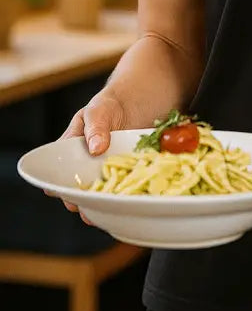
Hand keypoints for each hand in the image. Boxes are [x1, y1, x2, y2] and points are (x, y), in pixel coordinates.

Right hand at [43, 90, 128, 224]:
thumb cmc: (107, 107)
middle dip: (84, 202)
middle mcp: (85, 167)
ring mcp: (105, 173)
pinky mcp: (124, 175)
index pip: (58, 176)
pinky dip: (125, 194)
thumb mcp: (98, 112)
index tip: (70, 197)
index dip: (61, 189)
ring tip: (109, 207)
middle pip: (79, 191)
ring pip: (101, 194)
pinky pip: (123, 188)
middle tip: (91, 207)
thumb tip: (96, 149)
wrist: (134, 103)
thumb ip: (95, 129)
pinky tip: (130, 198)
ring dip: (104, 202)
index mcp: (69, 153)